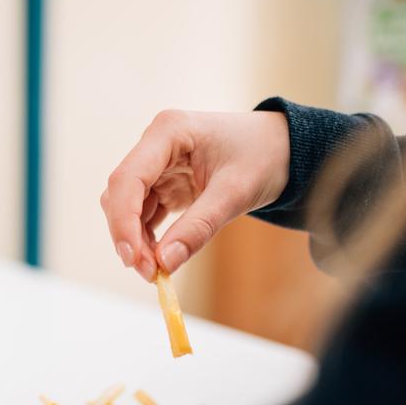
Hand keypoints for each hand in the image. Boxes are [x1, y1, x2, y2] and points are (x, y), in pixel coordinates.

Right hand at [101, 109, 289, 279]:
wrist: (284, 149)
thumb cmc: (264, 157)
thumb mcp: (235, 193)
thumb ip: (199, 227)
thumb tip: (165, 263)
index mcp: (169, 132)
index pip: (128, 179)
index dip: (122, 220)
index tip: (131, 258)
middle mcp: (155, 145)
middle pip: (121, 194)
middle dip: (128, 235)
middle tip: (149, 272)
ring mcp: (156, 164)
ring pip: (127, 207)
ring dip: (136, 241)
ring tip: (156, 271)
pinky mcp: (162, 183)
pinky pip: (142, 214)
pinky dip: (147, 238)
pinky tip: (159, 258)